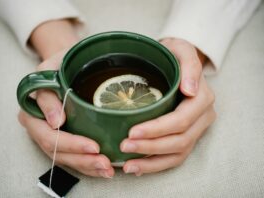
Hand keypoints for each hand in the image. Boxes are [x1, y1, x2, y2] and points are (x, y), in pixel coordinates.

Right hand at [18, 51, 113, 177]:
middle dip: (82, 159)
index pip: (48, 135)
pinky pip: (74, 156)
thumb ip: (48, 92)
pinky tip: (104, 168)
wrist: (68, 63)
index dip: (70, 144)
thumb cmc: (62, 63)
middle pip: (58, 152)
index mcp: (33, 111)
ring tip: (108, 168)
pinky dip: (89, 164)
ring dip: (88, 166)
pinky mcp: (66, 138)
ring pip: (67, 158)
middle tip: (104, 162)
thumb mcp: (52, 67)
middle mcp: (41, 126)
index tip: (93, 146)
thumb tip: (55, 122)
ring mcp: (53, 134)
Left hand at [120, 38, 215, 175]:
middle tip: (124, 146)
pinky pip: (175, 157)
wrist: (177, 62)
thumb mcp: (181, 49)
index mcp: (202, 97)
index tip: (132, 131)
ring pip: (177, 153)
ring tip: (128, 165)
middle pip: (180, 140)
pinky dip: (156, 164)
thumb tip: (191, 90)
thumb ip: (189, 65)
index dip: (158, 129)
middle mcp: (202, 116)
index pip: (182, 119)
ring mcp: (196, 129)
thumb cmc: (174, 55)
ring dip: (152, 161)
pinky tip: (137, 167)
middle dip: (151, 146)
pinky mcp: (187, 137)